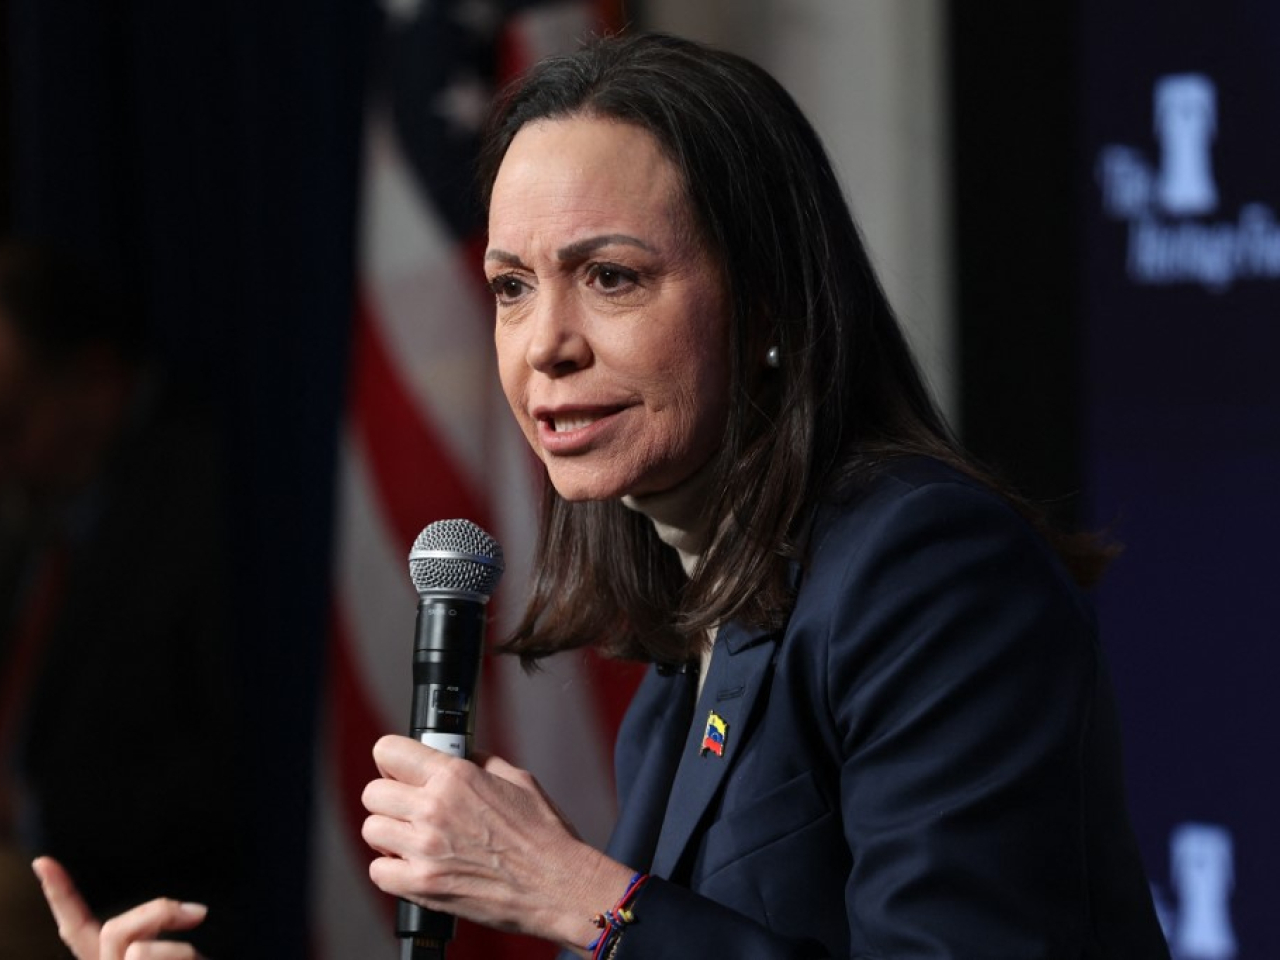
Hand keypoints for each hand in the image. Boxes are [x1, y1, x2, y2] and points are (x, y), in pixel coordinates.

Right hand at [31, 857, 206, 959]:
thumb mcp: (178, 955)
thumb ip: (158, 938)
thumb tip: (167, 929)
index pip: (77, 927)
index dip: (60, 895)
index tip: (43, 860)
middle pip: (113, 930)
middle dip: (157, 911)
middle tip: (198, 913)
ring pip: (135, 949)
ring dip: (176, 946)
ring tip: (194, 959)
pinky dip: (181, 957)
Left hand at [362, 735, 634, 955]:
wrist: (558, 884)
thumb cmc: (543, 834)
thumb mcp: (516, 778)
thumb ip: (477, 762)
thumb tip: (455, 755)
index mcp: (455, 776)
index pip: (389, 751)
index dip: (392, 761)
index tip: (399, 770)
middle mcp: (434, 808)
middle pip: (372, 793)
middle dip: (390, 798)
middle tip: (409, 808)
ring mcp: (425, 849)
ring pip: (371, 830)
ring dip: (390, 834)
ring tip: (412, 839)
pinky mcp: (423, 885)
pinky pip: (378, 871)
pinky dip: (391, 869)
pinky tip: (414, 866)